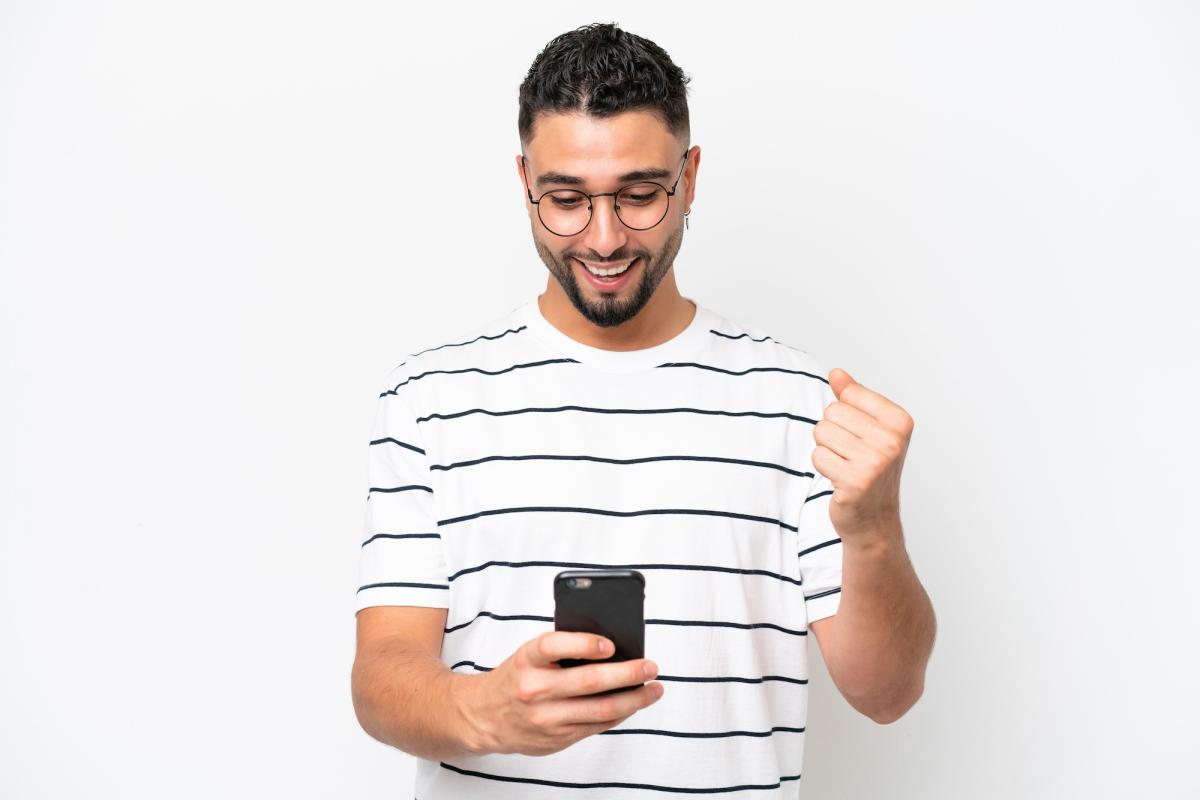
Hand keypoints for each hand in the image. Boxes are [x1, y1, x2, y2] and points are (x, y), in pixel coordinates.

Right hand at [453, 631, 663, 756]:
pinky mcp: (556, 739)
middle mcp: (534, 690)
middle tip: (650, 666)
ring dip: (634, 700)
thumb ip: (562, 650)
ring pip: (600, 710)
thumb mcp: (528, 655)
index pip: (554, 646)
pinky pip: (596, 727)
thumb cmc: (515, 677)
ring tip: (654, 689)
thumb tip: (611, 647)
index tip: (610, 643)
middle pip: (589, 682)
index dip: (584, 644)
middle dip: (627, 674)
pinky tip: (633, 704)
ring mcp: (546, 719)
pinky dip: (620, 714)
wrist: (482, 716)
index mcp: (526, 660)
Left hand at [811, 367, 913, 546]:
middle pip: (831, 412)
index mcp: (900, 421)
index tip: (861, 437)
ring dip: (827, 450)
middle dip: (832, 432)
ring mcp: (875, 461)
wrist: (874, 519)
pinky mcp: (855, 480)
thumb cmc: (870, 469)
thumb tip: (836, 373)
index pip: (848, 394)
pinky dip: (823, 467)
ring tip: (845, 466)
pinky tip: (840, 479)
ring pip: (821, 432)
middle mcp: (892, 440)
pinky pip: (817, 456)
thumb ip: (853, 398)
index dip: (844, 415)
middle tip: (850, 454)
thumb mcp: (869, 428)